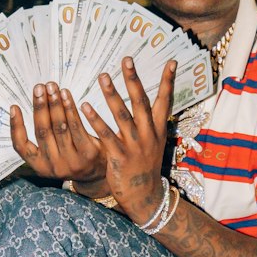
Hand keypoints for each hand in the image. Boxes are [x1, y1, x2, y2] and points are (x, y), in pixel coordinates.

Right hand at [9, 81, 106, 187]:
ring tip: (52, 87)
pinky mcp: (88, 154)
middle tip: (39, 87)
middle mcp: (53, 166)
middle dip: (40, 106)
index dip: (16, 126)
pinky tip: (66, 95)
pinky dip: (70, 109)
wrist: (100, 174)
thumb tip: (35, 107)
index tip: (14, 106)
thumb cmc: (72, 157)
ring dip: (55, 104)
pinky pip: (77, 127)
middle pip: (42, 131)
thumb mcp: (53, 156)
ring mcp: (71, 161)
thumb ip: (44, 139)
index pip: (21, 146)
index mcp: (40, 166)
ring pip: (59, 127)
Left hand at [81, 58, 176, 222]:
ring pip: (123, 116)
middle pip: (142, 103)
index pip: (165, 101)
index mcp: (158, 130)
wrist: (144, 197)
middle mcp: (149, 135)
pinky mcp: (120, 157)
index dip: (168, 82)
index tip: (171, 62)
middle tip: (127, 59)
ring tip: (103, 76)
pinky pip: (107, 135)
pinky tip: (85, 106)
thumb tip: (146, 101)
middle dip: (134, 80)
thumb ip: (150, 123)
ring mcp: (135, 146)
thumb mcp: (154, 143)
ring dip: (112, 95)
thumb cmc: (144, 166)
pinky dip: (96, 120)